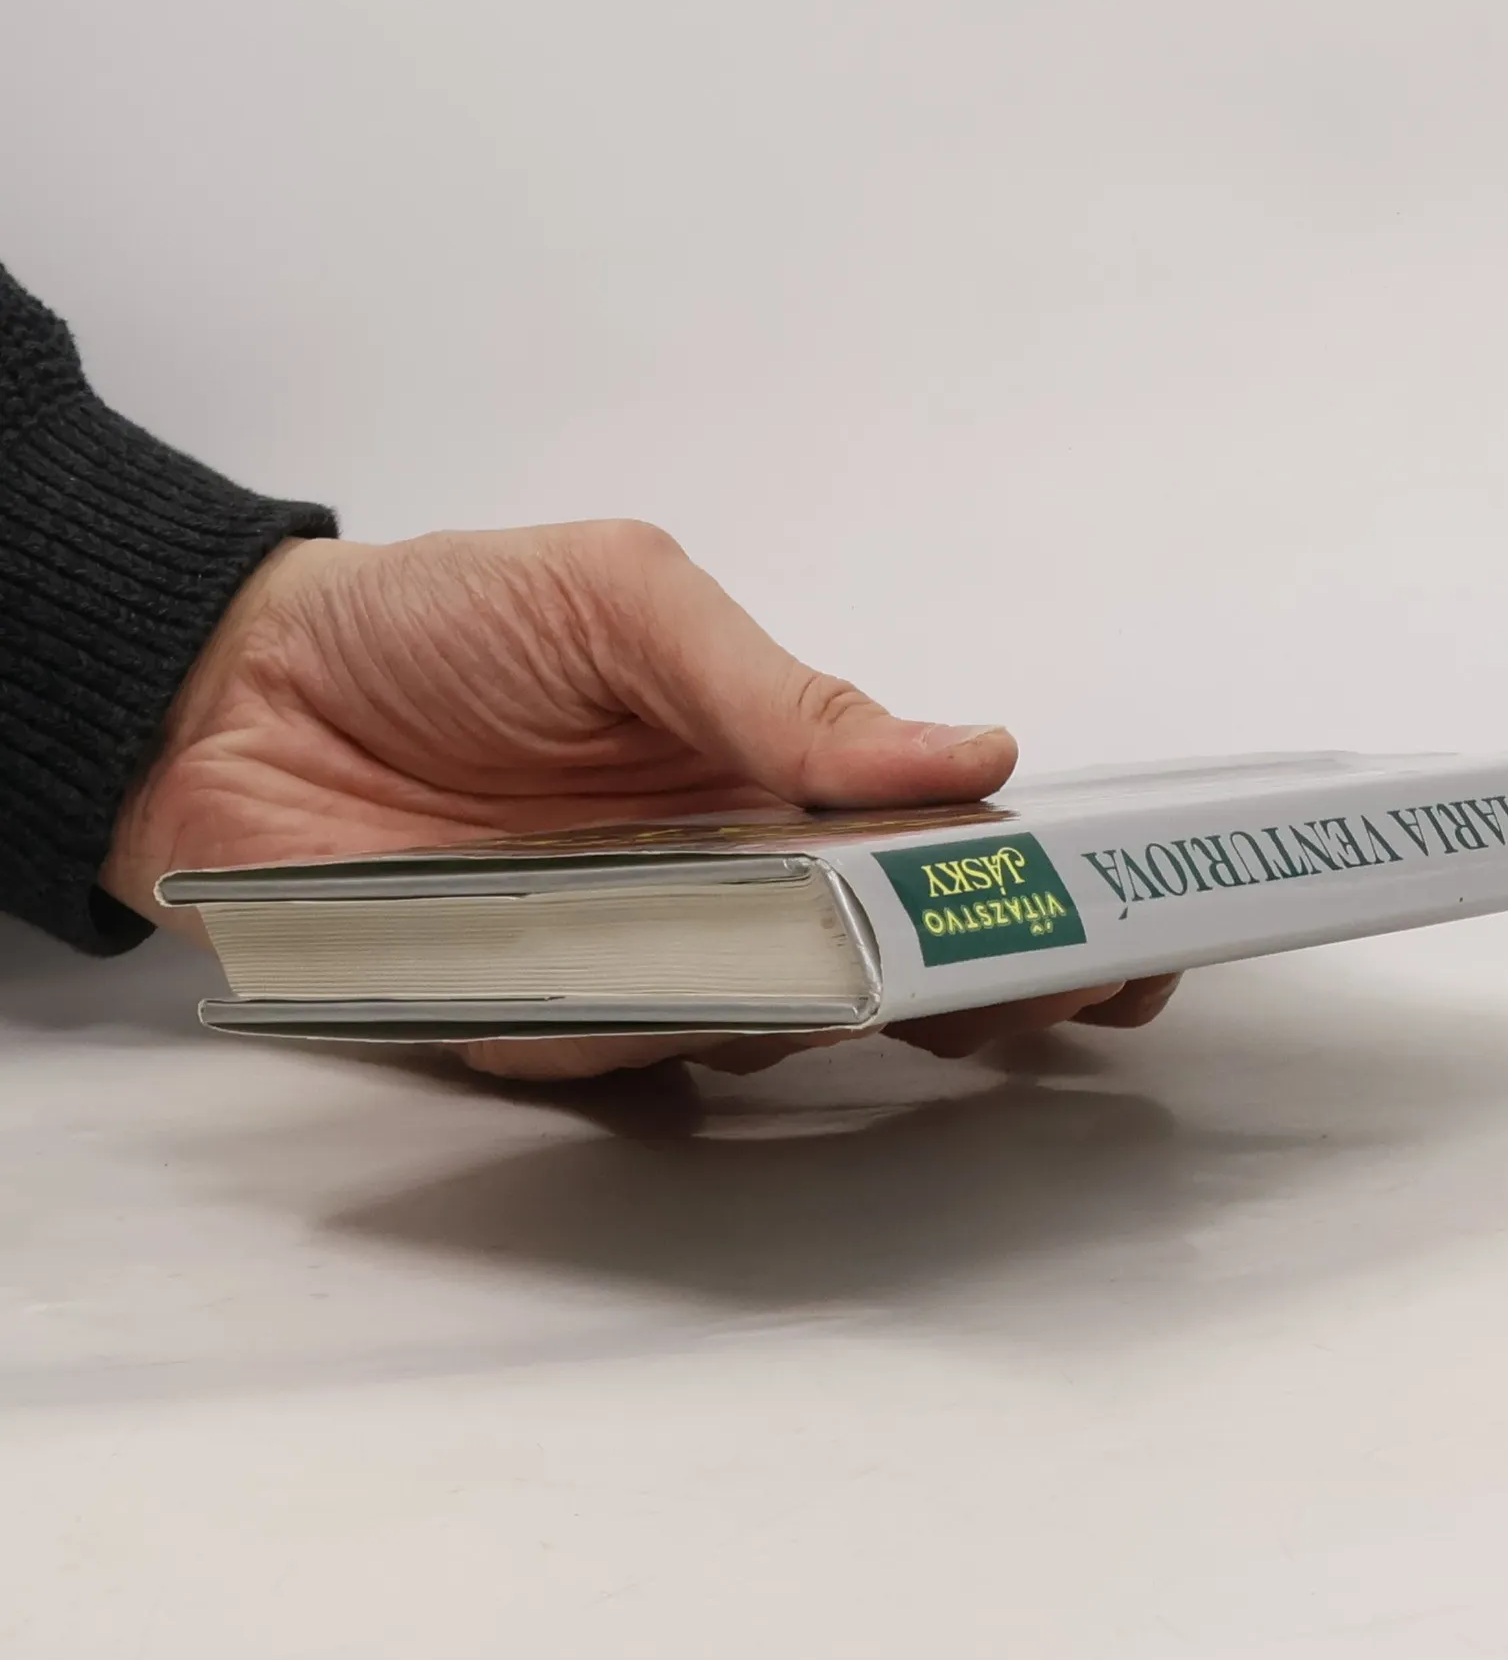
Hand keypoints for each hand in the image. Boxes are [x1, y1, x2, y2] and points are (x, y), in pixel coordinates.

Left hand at [103, 522, 1177, 1077]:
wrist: (231, 689)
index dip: (1034, 901)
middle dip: (979, 990)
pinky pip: (610, 1055)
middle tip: (1046, 992)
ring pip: (763, 1029)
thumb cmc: (438, 625)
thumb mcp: (626, 604)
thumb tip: (967, 752)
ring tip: (784, 964)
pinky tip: (565, 994)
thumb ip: (785, 691)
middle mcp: (725, 889)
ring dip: (795, 1009)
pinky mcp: (535, 1023)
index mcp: (773, 782)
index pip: (937, 856)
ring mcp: (636, 964)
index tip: (1125, 936)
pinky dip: (614, 1034)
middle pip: (886, 971)